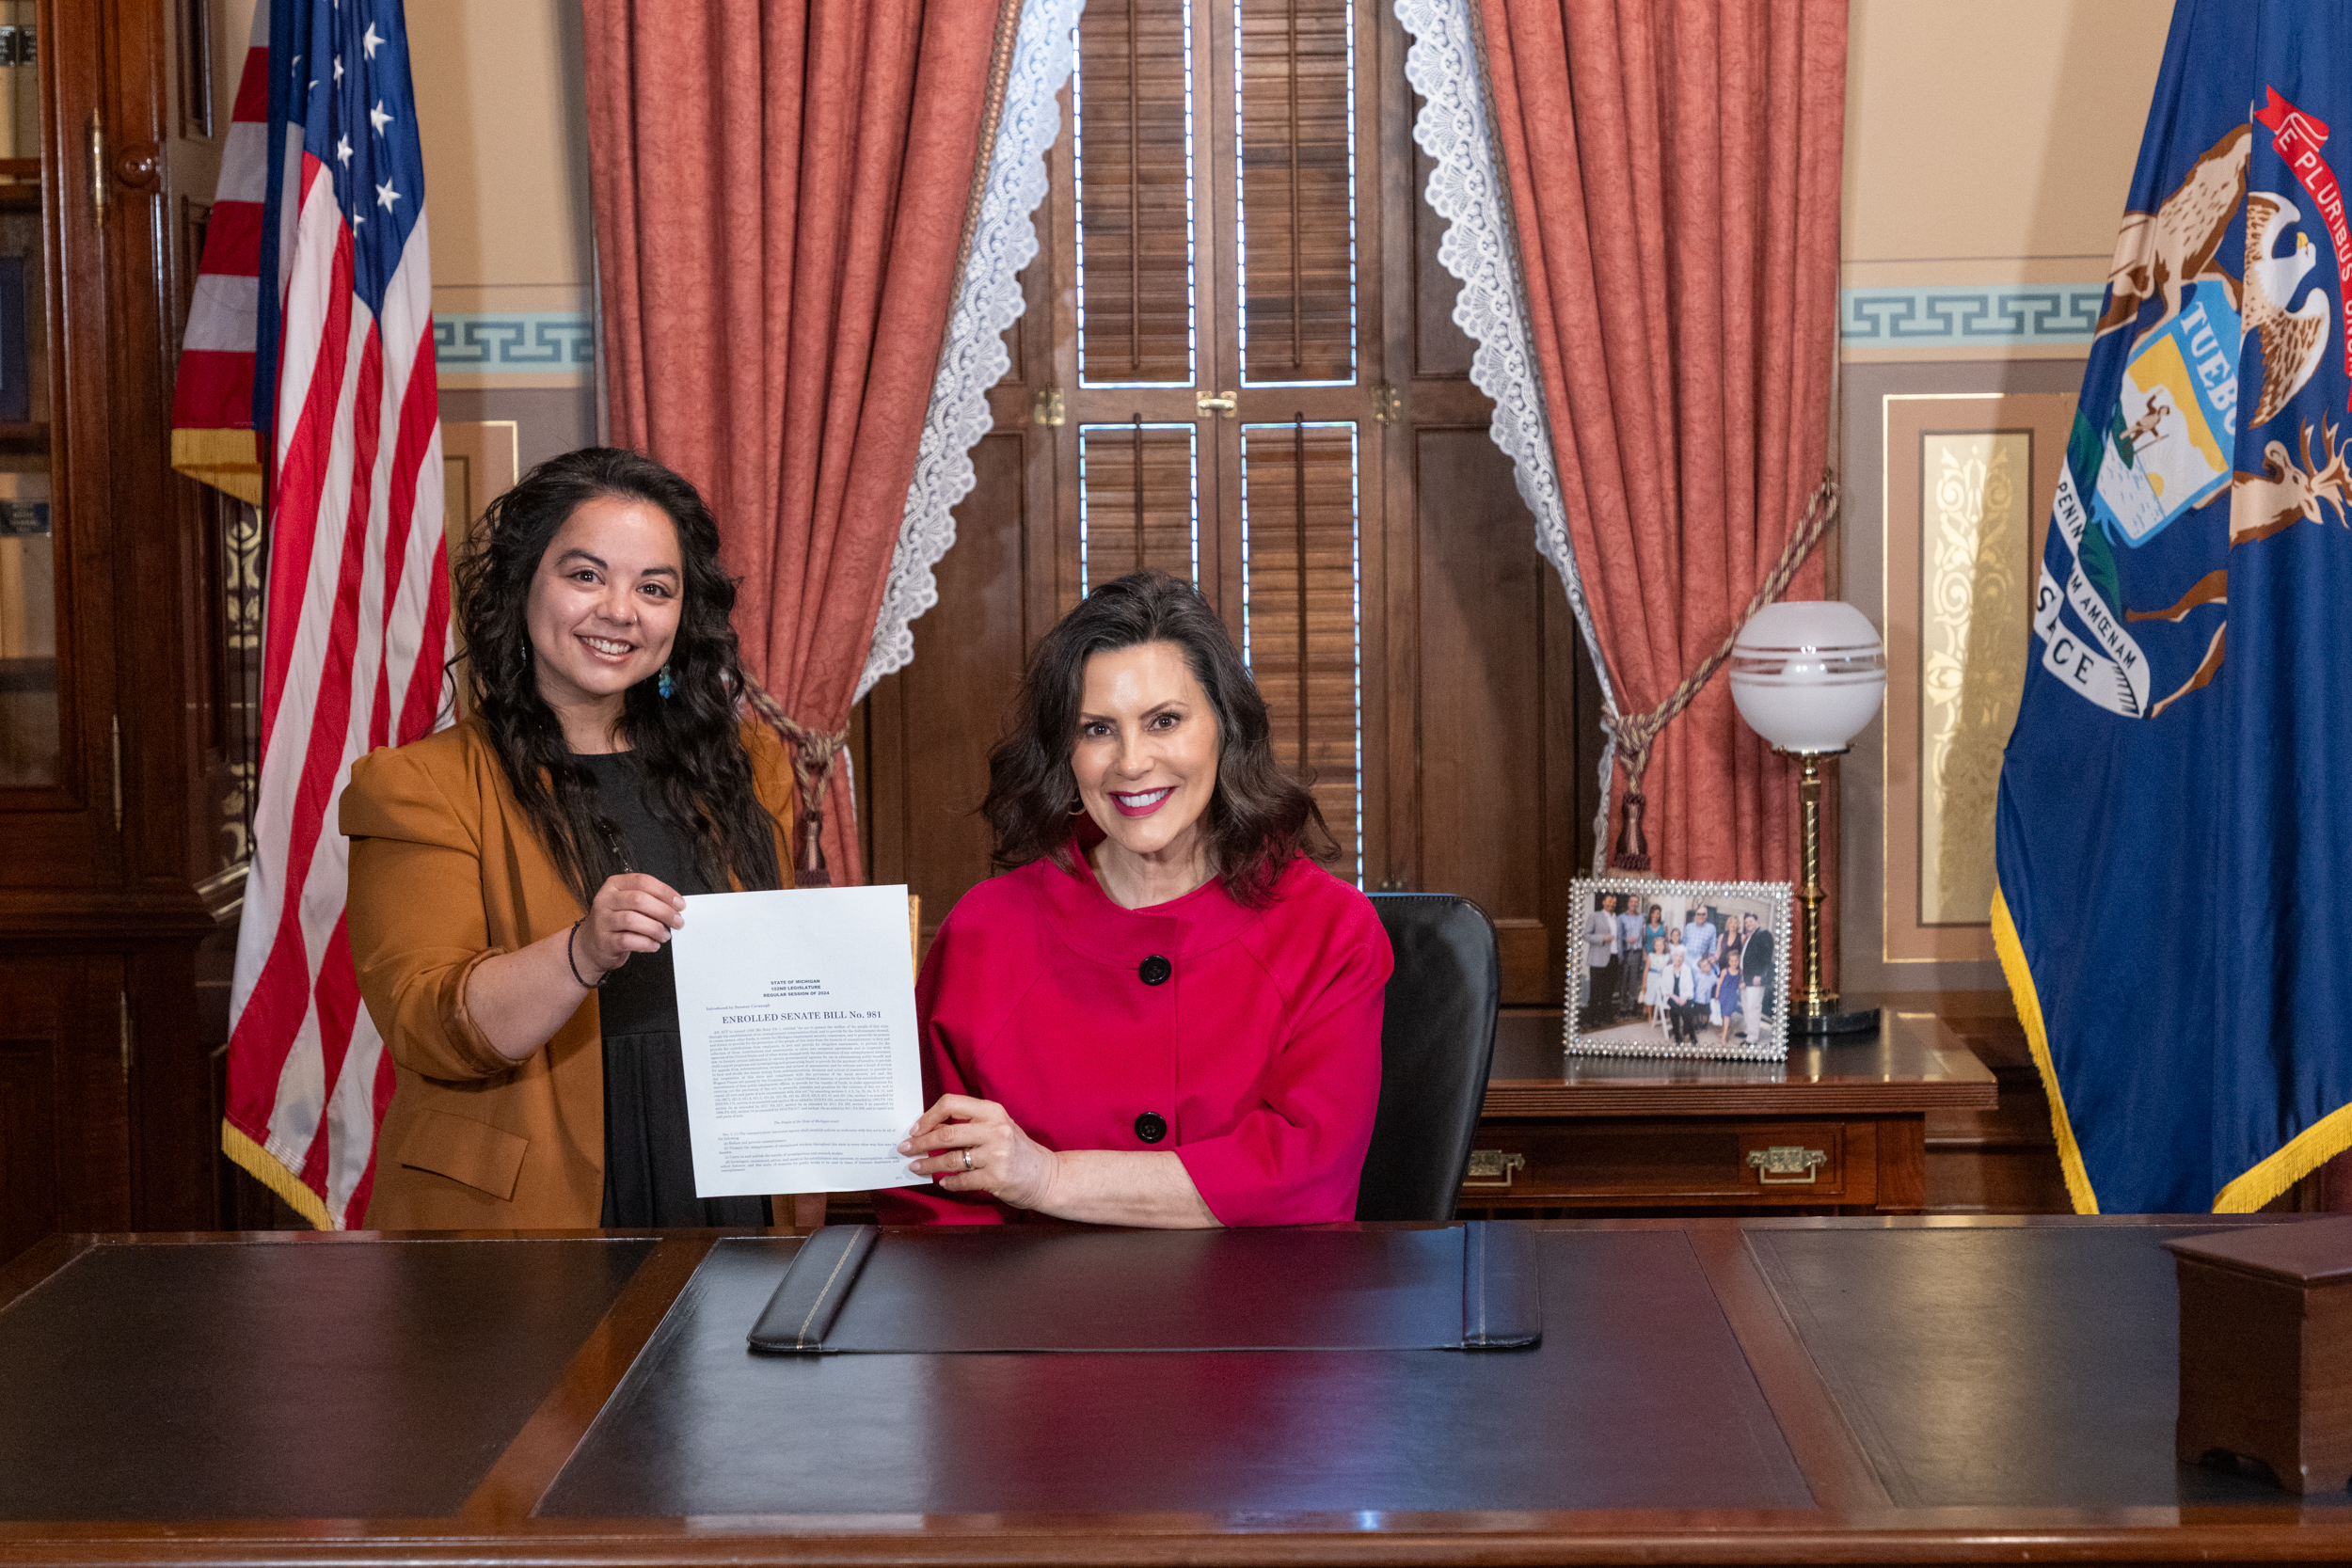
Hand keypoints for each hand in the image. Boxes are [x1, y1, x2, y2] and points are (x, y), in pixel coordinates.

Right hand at [574, 872, 684, 980]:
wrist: (591, 944)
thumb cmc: (617, 921)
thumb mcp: (628, 903)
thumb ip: (648, 900)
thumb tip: (675, 906)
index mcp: (614, 885)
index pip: (643, 881)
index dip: (665, 892)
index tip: (680, 904)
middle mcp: (606, 899)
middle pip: (639, 900)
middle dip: (664, 911)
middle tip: (678, 922)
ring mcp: (602, 920)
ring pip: (633, 920)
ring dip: (655, 928)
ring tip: (665, 935)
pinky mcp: (604, 941)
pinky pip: (628, 940)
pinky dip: (646, 943)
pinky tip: (654, 945)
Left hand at [897, 1094, 1061, 1209]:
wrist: (1047, 1175)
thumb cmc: (1018, 1150)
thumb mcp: (997, 1127)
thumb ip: (969, 1125)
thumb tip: (929, 1129)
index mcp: (992, 1111)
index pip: (951, 1104)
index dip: (928, 1116)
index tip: (915, 1128)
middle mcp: (995, 1130)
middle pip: (946, 1134)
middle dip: (919, 1143)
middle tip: (904, 1149)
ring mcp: (996, 1155)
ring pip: (950, 1160)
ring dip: (928, 1165)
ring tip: (915, 1167)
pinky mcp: (996, 1178)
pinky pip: (962, 1180)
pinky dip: (948, 1183)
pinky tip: (942, 1182)